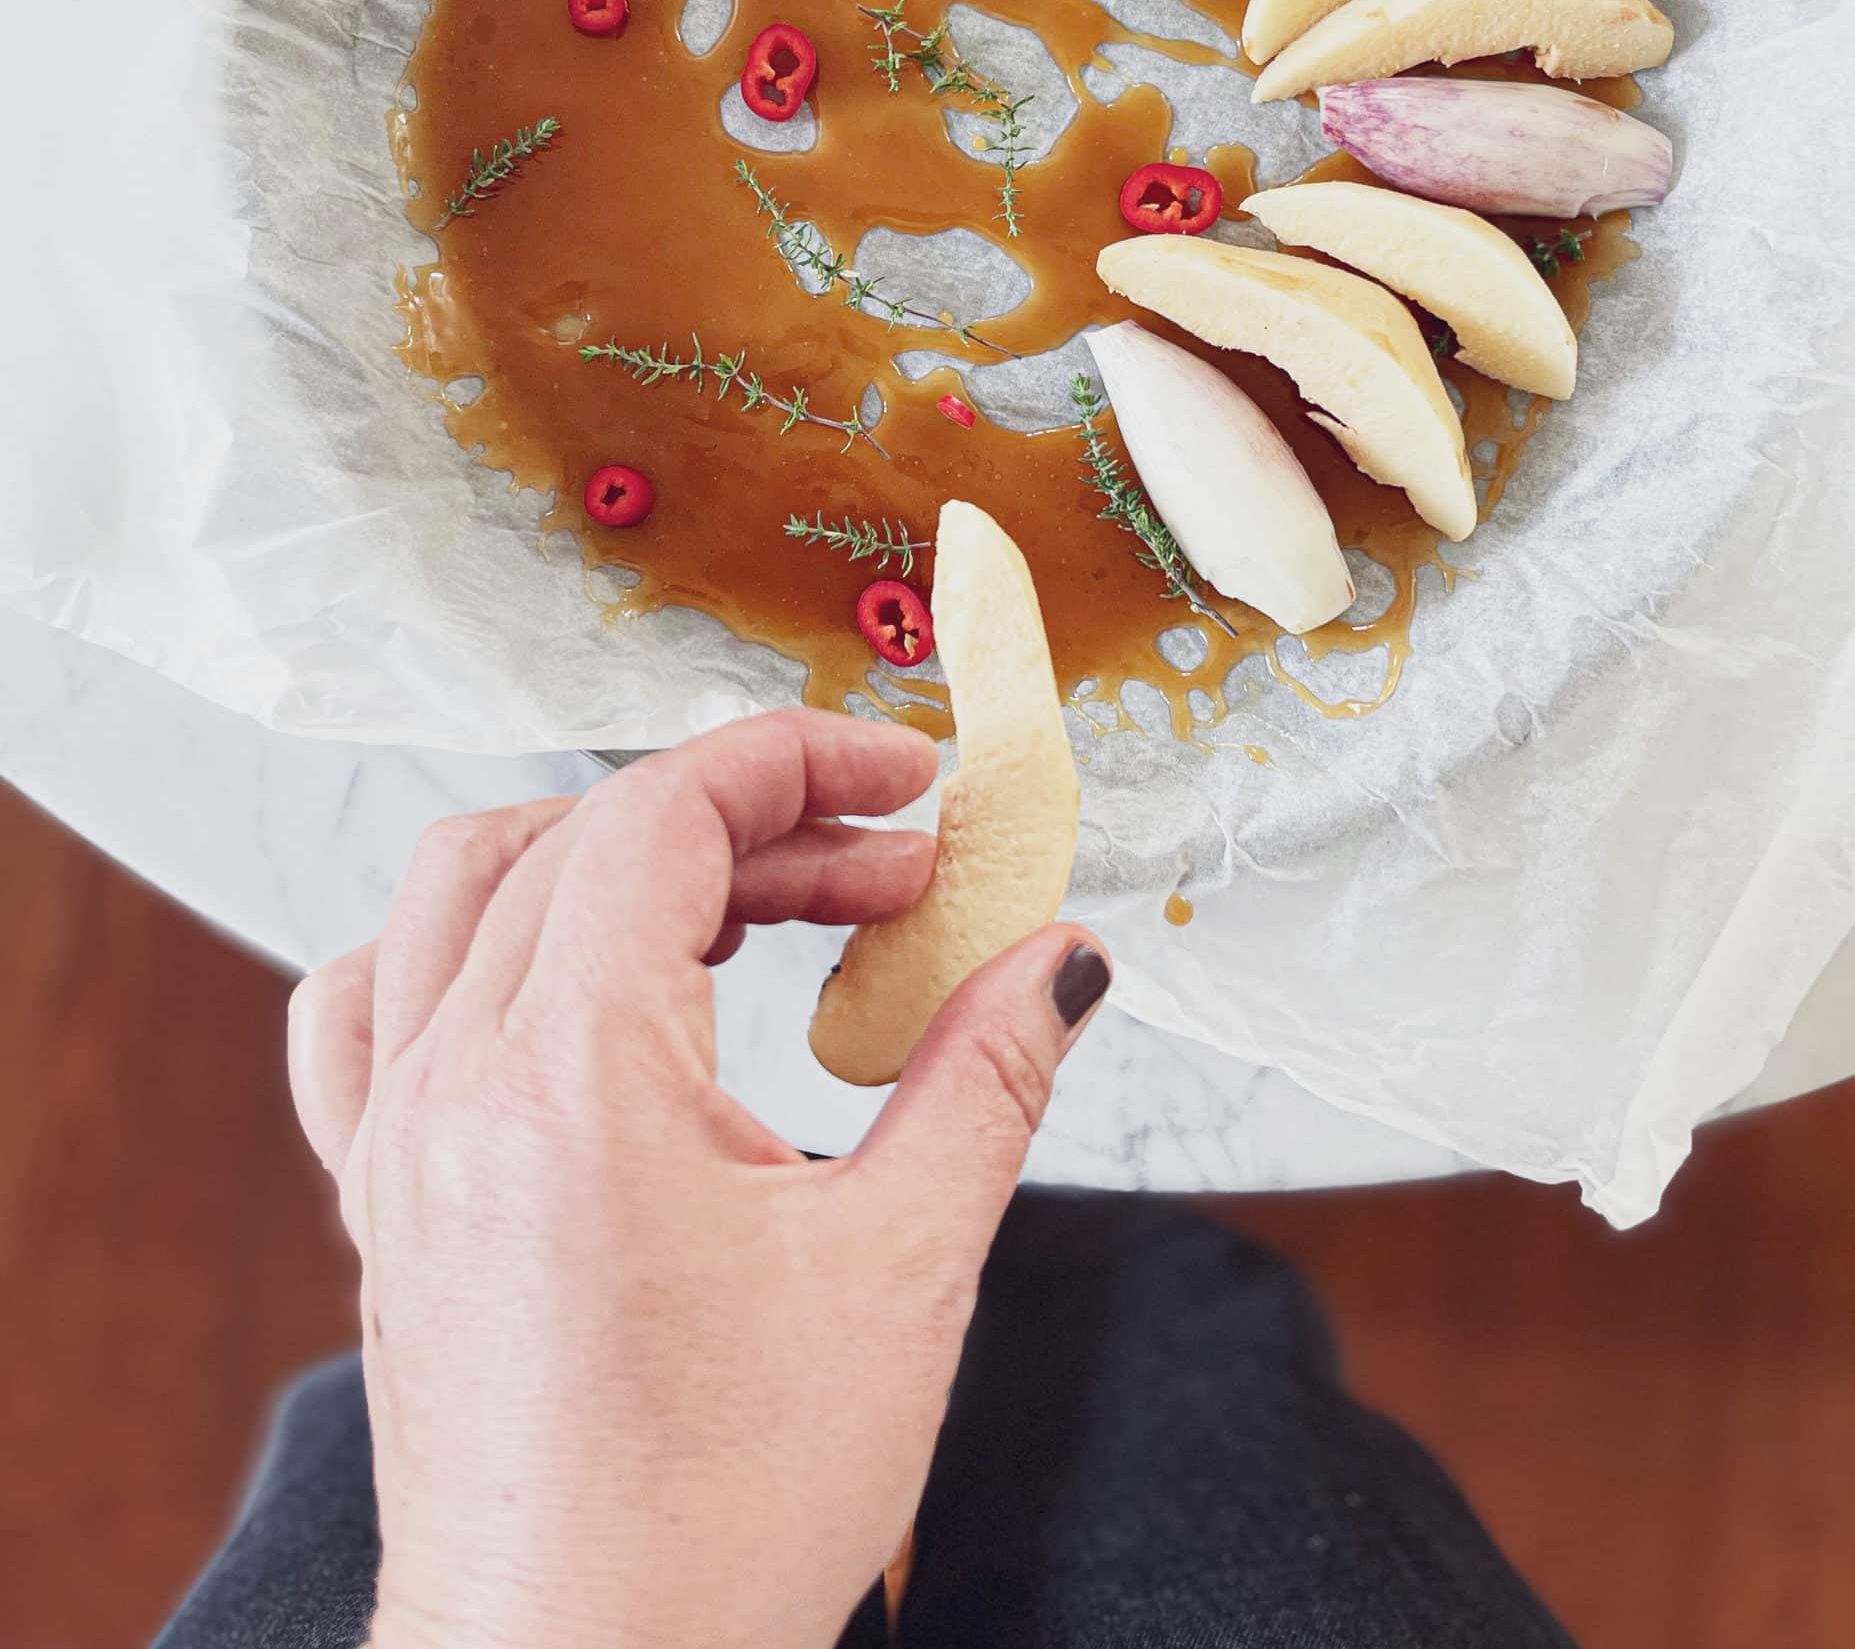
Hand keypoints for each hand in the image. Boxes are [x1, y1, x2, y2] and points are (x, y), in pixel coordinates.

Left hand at [287, 709, 1110, 1648]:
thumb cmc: (719, 1520)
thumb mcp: (900, 1273)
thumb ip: (985, 1076)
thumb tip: (1058, 958)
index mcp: (570, 1078)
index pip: (664, 814)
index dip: (799, 763)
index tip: (905, 782)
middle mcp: (453, 1086)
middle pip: (587, 837)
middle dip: (753, 819)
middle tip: (887, 874)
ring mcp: (395, 1142)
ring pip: (460, 888)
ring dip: (605, 851)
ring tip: (737, 901)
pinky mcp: (381, 1202)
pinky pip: (367, 1005)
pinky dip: (464, 944)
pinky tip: (552, 980)